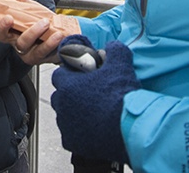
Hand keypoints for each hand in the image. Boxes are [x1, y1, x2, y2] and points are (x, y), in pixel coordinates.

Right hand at [0, 0, 70, 64]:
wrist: (61, 32)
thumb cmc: (43, 22)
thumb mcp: (31, 10)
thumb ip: (19, 1)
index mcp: (13, 34)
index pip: (0, 34)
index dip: (1, 27)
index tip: (8, 17)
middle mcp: (22, 46)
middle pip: (19, 44)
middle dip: (30, 33)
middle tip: (42, 21)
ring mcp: (34, 54)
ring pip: (35, 52)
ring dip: (46, 40)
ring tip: (53, 28)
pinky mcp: (46, 58)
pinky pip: (48, 54)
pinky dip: (53, 44)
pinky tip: (59, 35)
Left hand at [51, 38, 140, 163]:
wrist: (130, 126)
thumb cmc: (121, 97)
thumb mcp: (120, 64)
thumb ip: (114, 50)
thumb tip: (112, 46)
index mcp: (68, 85)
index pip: (59, 75)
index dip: (70, 73)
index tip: (80, 75)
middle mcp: (63, 105)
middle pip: (59, 95)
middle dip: (70, 93)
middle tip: (88, 92)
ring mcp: (66, 125)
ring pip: (64, 115)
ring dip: (74, 111)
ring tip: (92, 109)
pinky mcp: (72, 142)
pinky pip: (71, 133)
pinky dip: (79, 130)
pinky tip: (93, 125)